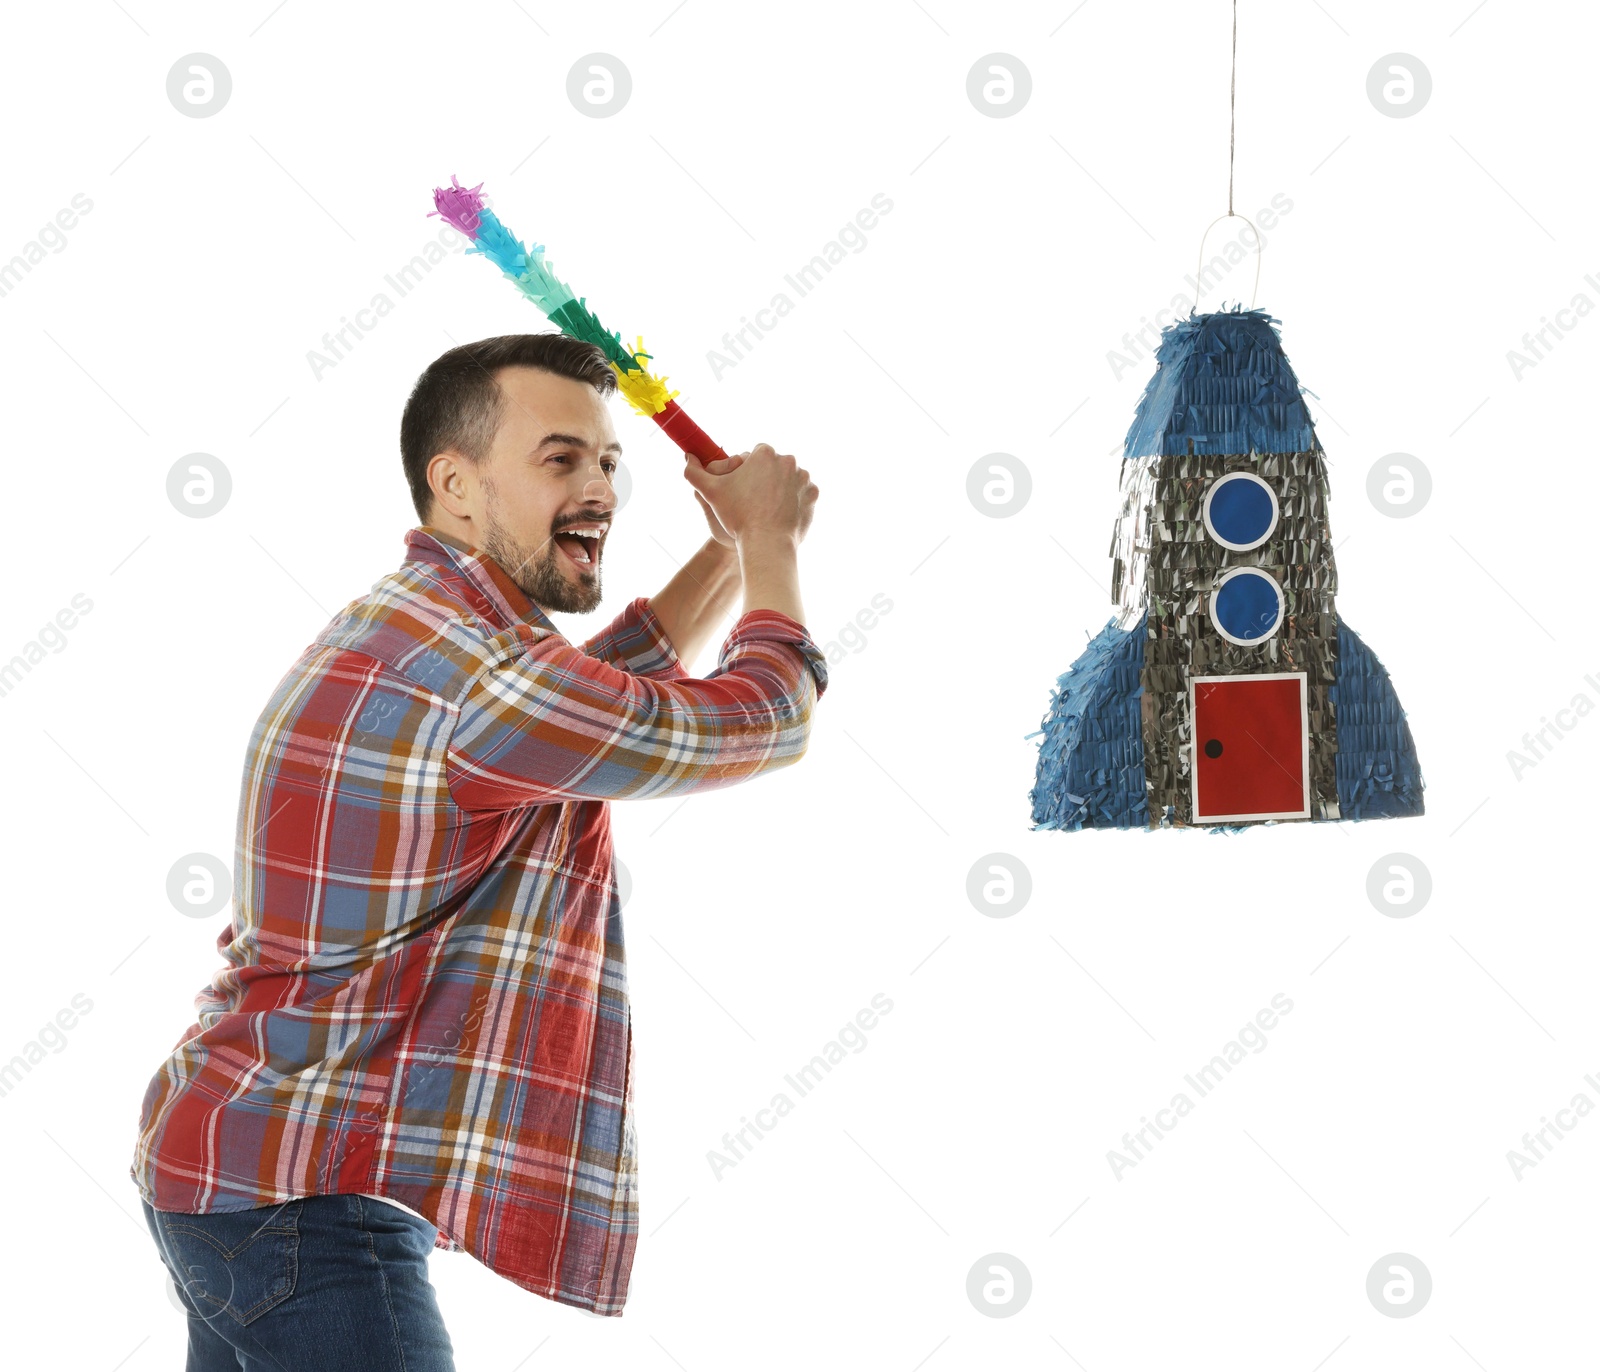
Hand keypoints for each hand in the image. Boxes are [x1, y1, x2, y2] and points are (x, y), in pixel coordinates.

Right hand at [682, 443, 817, 547]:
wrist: (767, 543)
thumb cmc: (738, 516)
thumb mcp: (710, 493)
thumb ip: (694, 472)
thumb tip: (688, 456)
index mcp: (765, 454)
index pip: (754, 456)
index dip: (746, 471)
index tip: (742, 488)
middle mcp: (788, 460)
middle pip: (773, 466)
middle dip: (764, 479)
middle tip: (753, 501)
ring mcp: (804, 477)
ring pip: (788, 479)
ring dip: (780, 489)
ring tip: (766, 509)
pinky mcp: (814, 495)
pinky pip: (802, 494)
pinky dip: (794, 501)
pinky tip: (781, 514)